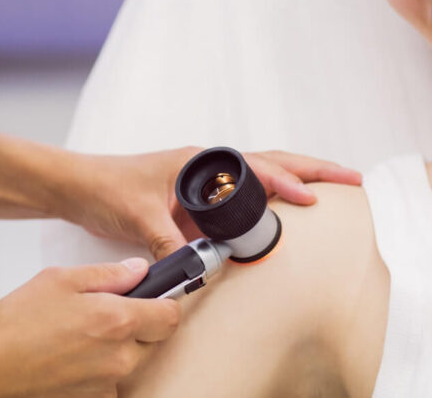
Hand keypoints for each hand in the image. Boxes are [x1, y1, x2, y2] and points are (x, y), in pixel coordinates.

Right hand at [0, 259, 178, 396]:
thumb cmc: (16, 321)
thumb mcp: (62, 279)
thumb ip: (108, 274)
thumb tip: (138, 270)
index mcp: (117, 321)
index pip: (170, 316)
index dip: (163, 302)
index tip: (152, 296)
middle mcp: (119, 357)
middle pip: (154, 340)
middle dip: (138, 324)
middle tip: (104, 311)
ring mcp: (106, 384)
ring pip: (131, 361)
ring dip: (117, 347)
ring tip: (80, 334)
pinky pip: (110, 380)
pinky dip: (99, 368)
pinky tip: (71, 355)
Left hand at [67, 147, 362, 259]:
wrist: (78, 186)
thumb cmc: (106, 189)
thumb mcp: (138, 217)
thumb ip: (167, 243)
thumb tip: (194, 269)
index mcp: (199, 162)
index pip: (257, 168)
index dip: (289, 183)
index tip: (316, 200)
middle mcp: (208, 167)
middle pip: (272, 162)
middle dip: (314, 170)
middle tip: (353, 179)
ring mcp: (205, 182)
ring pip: (262, 175)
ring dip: (297, 180)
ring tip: (331, 192)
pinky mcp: (197, 200)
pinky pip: (242, 199)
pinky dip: (269, 200)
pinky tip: (284, 214)